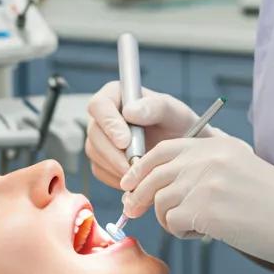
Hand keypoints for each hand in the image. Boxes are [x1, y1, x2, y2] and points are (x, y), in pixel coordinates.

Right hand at [84, 81, 216, 188]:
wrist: (179, 150)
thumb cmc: (177, 125)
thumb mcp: (174, 113)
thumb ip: (155, 108)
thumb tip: (129, 112)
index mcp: (115, 95)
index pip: (99, 105)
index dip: (108, 123)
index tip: (124, 141)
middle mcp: (103, 116)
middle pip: (94, 133)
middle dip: (113, 152)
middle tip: (134, 166)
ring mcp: (99, 138)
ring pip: (95, 153)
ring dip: (116, 166)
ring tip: (141, 172)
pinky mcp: (101, 159)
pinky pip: (100, 170)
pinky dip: (116, 177)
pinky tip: (136, 178)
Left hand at [120, 134, 273, 273]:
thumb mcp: (239, 171)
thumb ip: (203, 170)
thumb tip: (162, 186)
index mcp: (216, 145)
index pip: (163, 150)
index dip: (140, 168)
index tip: (129, 184)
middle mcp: (207, 158)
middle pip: (152, 174)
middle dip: (139, 195)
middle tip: (135, 212)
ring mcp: (205, 182)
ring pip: (160, 201)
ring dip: (168, 219)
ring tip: (194, 227)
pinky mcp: (206, 209)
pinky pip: (173, 223)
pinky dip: (183, 233)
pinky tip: (205, 234)